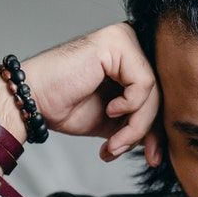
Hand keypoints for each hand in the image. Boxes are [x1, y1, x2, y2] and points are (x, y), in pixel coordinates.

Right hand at [0, 22, 163, 163]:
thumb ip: (140, 125)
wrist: (33, 101)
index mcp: (132, 59)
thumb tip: (164, 147)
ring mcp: (125, 38)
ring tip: (114, 143)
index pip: (161, 96)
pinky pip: (143, 83)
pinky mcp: (117, 42)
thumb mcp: (115, 122)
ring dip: (136, 126)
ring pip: (154, 91)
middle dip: (149, 131)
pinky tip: (110, 111)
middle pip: (161, 93)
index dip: (159, 130)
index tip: (151, 158)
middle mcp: (132, 43)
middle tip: (133, 152)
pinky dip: (131, 107)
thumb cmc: (66, 106)